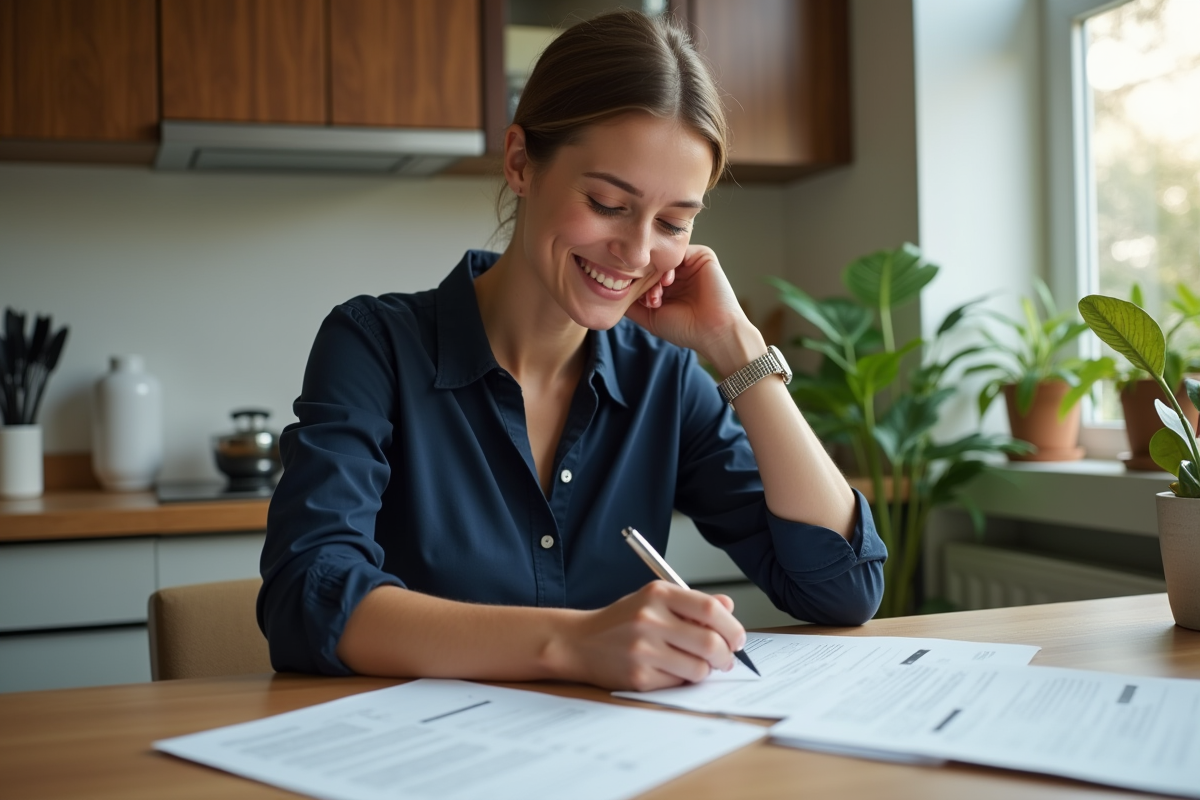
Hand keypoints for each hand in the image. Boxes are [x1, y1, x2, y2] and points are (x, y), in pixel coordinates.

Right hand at [551, 582, 744, 691]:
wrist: (578, 642)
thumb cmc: (621, 621)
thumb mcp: (654, 600)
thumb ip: (691, 603)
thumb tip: (728, 607)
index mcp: (658, 594)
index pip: (710, 609)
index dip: (732, 626)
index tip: (737, 638)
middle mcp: (650, 619)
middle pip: (710, 642)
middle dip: (726, 655)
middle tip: (726, 659)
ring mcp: (643, 649)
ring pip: (699, 668)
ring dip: (705, 670)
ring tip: (695, 664)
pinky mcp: (638, 676)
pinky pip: (678, 682)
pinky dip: (682, 679)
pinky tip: (669, 670)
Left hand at [624, 245, 762, 373]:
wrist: (713, 332)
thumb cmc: (685, 329)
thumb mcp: (651, 317)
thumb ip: (632, 304)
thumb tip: (610, 293)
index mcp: (668, 287)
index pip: (644, 274)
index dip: (636, 284)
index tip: (636, 299)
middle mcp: (678, 273)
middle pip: (652, 264)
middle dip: (646, 279)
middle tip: (649, 299)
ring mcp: (690, 264)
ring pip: (663, 257)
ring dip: (656, 274)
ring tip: (659, 295)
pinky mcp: (703, 256)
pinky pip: (679, 250)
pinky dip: (670, 264)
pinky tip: (669, 281)